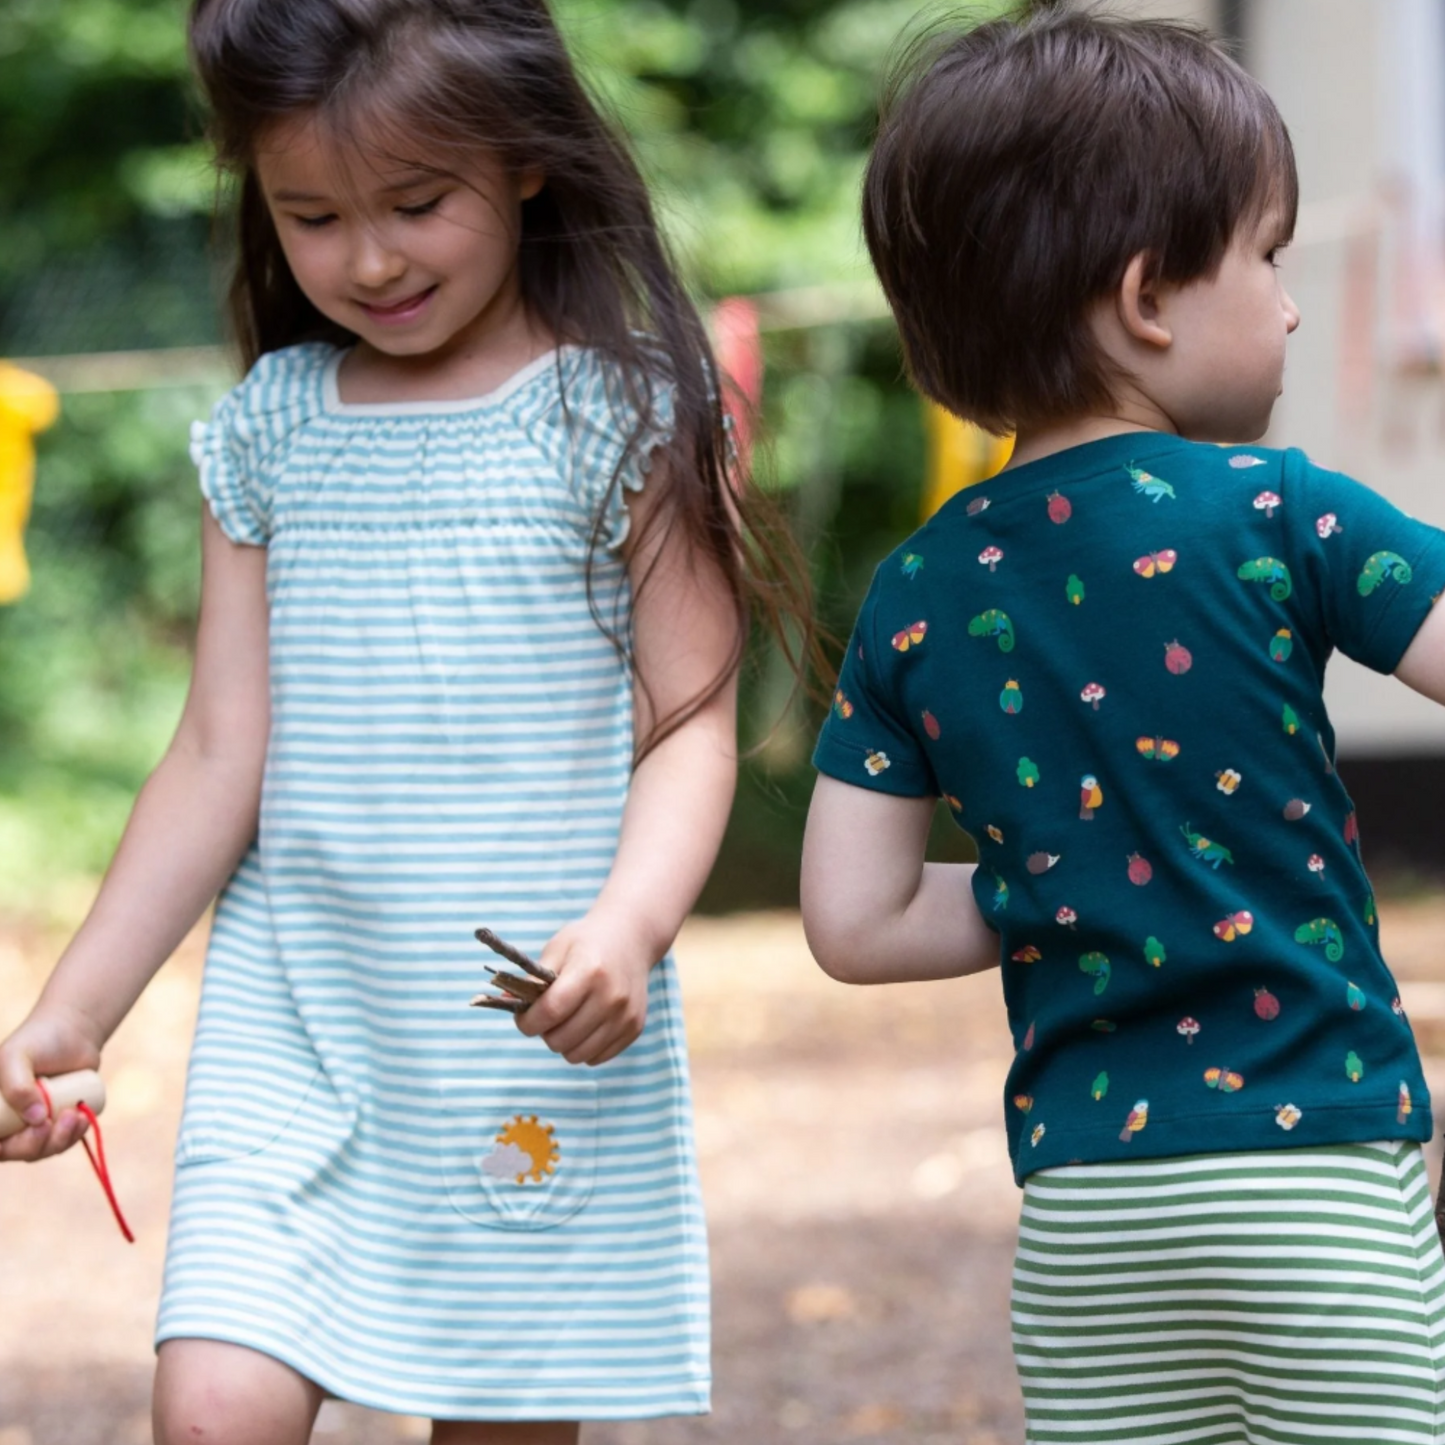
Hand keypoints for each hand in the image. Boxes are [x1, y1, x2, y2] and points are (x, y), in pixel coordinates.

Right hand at [0, 1006, 102, 1161]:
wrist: (73, 1032)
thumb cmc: (38, 1040)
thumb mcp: (17, 1056)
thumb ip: (17, 1086)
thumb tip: (35, 1120)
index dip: (5, 1146)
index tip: (32, 1128)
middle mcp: (7, 1120)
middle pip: (14, 1151)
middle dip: (36, 1143)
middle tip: (52, 1122)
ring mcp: (32, 1124)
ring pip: (40, 1150)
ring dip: (58, 1141)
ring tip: (74, 1115)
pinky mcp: (57, 1123)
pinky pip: (61, 1143)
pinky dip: (72, 1136)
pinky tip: (83, 1119)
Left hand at [515, 909, 655, 1065]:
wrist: (631, 937)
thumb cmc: (588, 941)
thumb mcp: (559, 948)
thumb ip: (533, 978)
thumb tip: (504, 1001)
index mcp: (590, 971)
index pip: (550, 1011)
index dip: (527, 1022)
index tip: (522, 1018)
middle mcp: (612, 996)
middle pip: (561, 1039)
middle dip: (544, 1032)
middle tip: (546, 1015)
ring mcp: (626, 1015)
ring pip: (578, 1055)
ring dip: (563, 1043)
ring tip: (565, 1021)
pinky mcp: (635, 1028)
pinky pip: (597, 1058)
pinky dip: (584, 1048)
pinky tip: (585, 1025)